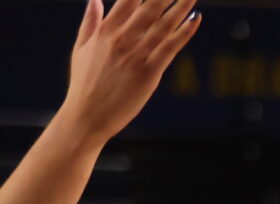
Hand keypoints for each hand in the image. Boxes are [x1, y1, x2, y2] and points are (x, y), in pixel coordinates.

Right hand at [59, 0, 197, 147]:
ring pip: (163, 25)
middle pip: (148, 7)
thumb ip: (91, 22)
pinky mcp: (149, 72)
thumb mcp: (82, 48)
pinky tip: (195, 19)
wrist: (88, 114)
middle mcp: (122, 39)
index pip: (126, 0)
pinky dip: (184, 32)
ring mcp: (136, 54)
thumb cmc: (85, 83)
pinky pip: (170, 47)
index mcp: (105, 31)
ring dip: (181, 6)